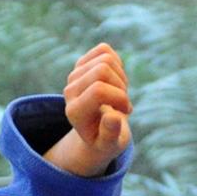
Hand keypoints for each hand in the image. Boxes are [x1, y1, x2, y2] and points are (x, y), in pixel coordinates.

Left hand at [43, 43, 132, 176]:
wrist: (97, 131)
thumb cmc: (107, 139)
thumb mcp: (111, 145)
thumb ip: (110, 134)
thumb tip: (111, 116)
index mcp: (75, 112)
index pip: (99, 90)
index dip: (120, 98)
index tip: (126, 111)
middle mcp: (70, 91)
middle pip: (103, 69)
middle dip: (122, 85)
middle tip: (122, 103)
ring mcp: (74, 75)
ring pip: (106, 58)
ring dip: (121, 77)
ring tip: (119, 94)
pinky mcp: (82, 63)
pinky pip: (104, 49)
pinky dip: (117, 63)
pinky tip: (115, 80)